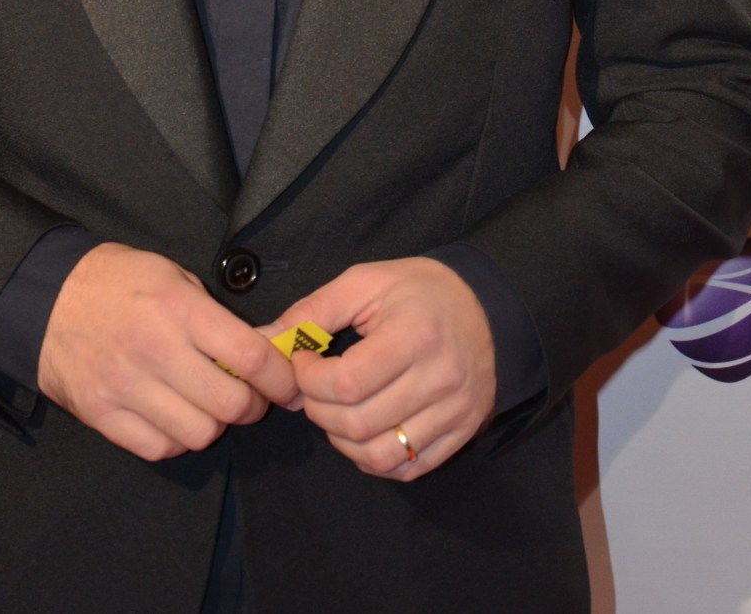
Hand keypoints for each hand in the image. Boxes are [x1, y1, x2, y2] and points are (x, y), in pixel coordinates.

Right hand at [36, 242, 297, 462]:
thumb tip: (264, 351)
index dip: (279, 377)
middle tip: (249, 396)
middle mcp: (154, 349)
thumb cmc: (119, 282)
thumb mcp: (173, 277)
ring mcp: (126, 386)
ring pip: (200, 432)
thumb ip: (216, 317)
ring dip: (213, 423)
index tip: (287, 384)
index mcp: (178, 308)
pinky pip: (160, 448)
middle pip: (230, 404)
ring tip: (206, 404)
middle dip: (251, 406)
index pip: (249, 357)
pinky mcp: (103, 414)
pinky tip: (174, 417)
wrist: (46, 299)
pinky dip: (177, 439)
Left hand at [273, 258, 495, 479]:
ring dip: (342, 441)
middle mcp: (440, 379)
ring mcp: (454, 412)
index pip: (347, 384)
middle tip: (313, 389)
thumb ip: (314, 310)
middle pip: (359, 424)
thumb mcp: (365, 282)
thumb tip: (267, 337)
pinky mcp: (461, 433)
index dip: (310, 380)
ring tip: (336, 412)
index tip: (303, 362)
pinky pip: (407, 468)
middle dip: (318, 411)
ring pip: (380, 455)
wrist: (483, 307)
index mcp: (415, 336)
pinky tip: (363, 432)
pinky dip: (373, 459)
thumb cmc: (418, 290)